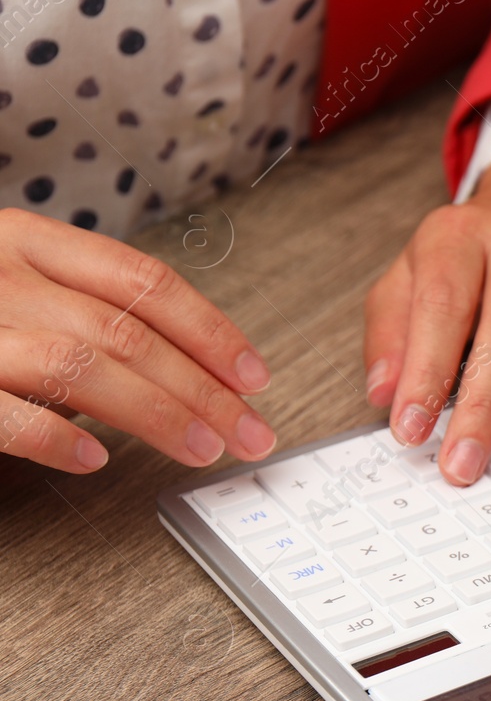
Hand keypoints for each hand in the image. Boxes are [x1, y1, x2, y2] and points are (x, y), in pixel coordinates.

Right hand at [0, 209, 274, 472]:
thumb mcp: (14, 288)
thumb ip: (81, 315)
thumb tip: (182, 371)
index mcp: (26, 240)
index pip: (144, 281)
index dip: (210, 330)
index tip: (255, 376)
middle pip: (128, 330)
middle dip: (203, 388)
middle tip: (250, 432)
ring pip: (81, 364)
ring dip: (155, 414)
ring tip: (200, 449)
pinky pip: (0, 409)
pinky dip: (51, 436)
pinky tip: (94, 460)